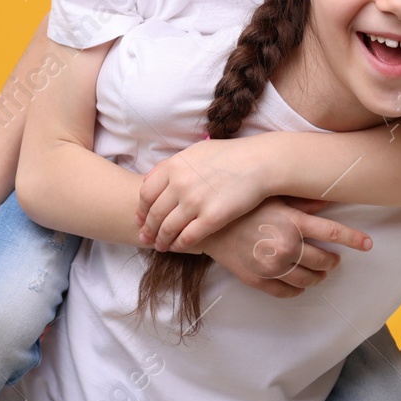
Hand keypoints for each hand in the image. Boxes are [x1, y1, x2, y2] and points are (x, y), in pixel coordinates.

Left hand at [137, 138, 271, 251]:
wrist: (259, 163)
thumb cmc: (229, 156)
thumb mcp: (194, 152)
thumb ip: (171, 165)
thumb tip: (149, 178)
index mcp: (174, 167)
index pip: (146, 194)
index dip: (141, 210)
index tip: (140, 219)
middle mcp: (180, 184)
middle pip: (154, 214)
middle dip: (148, 229)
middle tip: (146, 238)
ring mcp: (195, 202)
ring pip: (168, 228)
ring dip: (162, 240)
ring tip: (161, 246)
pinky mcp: (213, 218)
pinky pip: (188, 237)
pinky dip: (179, 245)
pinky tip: (178, 247)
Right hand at [196, 197, 370, 298]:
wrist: (206, 226)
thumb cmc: (241, 206)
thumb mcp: (272, 197)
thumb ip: (302, 201)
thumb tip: (327, 198)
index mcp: (292, 222)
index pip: (334, 232)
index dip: (355, 239)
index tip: (368, 244)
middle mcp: (286, 245)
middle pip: (325, 261)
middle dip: (333, 261)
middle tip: (333, 259)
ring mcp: (272, 265)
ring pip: (309, 280)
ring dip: (318, 277)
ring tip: (319, 272)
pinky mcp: (258, 280)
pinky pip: (287, 292)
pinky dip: (297, 290)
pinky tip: (298, 284)